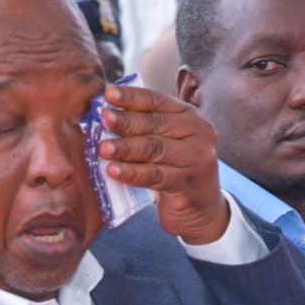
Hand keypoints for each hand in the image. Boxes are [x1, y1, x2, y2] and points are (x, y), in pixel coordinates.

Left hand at [98, 85, 228, 245]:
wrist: (202, 210)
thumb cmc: (175, 171)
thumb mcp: (168, 143)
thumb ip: (147, 127)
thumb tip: (106, 112)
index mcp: (190, 117)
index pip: (158, 101)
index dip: (132, 97)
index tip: (107, 94)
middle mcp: (198, 133)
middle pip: (155, 124)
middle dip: (126, 121)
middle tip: (102, 119)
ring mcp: (197, 158)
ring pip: (154, 149)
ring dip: (125, 148)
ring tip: (102, 148)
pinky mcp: (188, 183)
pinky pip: (154, 175)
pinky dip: (132, 173)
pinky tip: (113, 171)